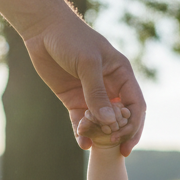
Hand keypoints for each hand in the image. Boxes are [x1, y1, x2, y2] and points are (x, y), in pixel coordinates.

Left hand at [23, 10, 145, 155]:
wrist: (43, 29)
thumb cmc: (71, 38)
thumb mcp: (87, 64)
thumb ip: (97, 93)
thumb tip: (110, 122)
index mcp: (121, 74)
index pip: (135, 105)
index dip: (134, 124)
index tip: (126, 141)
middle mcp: (110, 86)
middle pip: (122, 117)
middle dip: (120, 134)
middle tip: (115, 149)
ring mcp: (91, 94)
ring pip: (101, 122)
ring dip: (100, 136)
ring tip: (94, 145)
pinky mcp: (74, 99)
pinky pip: (82, 121)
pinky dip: (82, 132)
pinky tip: (82, 142)